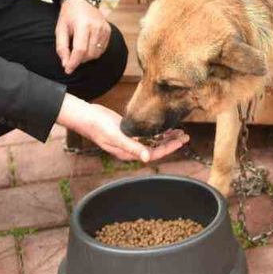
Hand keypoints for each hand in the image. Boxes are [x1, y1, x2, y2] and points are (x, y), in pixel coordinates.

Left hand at [56, 0, 110, 73]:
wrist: (81, 0)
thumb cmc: (68, 15)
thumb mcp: (60, 29)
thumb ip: (62, 47)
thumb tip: (66, 64)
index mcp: (83, 25)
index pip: (80, 50)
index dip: (74, 62)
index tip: (68, 70)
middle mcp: (96, 27)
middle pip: (89, 54)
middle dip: (79, 60)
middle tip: (71, 56)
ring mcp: (104, 29)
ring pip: (96, 53)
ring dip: (86, 57)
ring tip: (79, 49)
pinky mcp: (108, 30)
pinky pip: (102, 49)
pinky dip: (94, 52)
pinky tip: (87, 45)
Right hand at [59, 96, 188, 162]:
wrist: (85, 116)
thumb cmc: (98, 126)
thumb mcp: (116, 136)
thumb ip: (132, 147)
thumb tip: (148, 158)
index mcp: (129, 152)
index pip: (154, 153)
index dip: (168, 148)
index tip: (181, 142)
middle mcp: (131, 148)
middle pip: (156, 148)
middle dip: (171, 143)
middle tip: (186, 136)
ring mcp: (130, 139)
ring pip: (152, 140)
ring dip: (166, 136)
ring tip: (180, 131)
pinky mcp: (129, 130)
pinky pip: (146, 133)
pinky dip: (156, 130)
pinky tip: (165, 126)